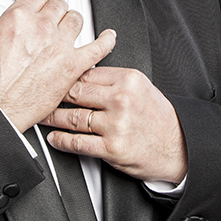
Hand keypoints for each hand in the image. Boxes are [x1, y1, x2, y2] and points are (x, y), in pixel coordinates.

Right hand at [0, 0, 116, 131]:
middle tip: (58, 14)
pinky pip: (98, 48)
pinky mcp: (72, 65)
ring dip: (74, 22)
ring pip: (76, 20)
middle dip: (60, 9)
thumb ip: (12, 22)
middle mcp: (42, 27)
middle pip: (60, 6)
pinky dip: (106, 41)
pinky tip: (108, 37)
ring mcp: (59, 45)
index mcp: (21, 17)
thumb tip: (22, 19)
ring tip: (72, 26)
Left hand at [41, 66, 187, 184]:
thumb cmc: (159, 118)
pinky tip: (54, 138)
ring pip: (73, 117)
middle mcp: (121, 100)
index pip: (87, 72)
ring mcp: (116, 125)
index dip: (66, 76)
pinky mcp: (112, 148)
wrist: (180, 146)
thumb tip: (83, 74)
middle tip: (41, 94)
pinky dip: (61, 141)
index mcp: (128, 79)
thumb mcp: (141, 88)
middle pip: (76, 92)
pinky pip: (77, 142)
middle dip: (54, 94)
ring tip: (43, 116)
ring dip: (53, 118)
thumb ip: (113, 81)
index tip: (55, 78)